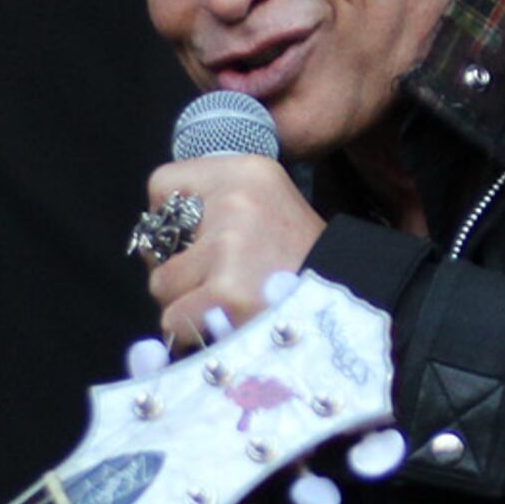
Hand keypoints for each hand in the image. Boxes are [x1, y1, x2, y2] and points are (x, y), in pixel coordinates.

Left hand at [146, 156, 323, 348]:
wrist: (349, 303)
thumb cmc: (303, 264)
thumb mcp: (268, 208)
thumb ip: (214, 210)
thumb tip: (155, 243)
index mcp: (247, 171)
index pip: (164, 182)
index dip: (169, 220)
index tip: (192, 241)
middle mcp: (236, 200)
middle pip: (159, 241)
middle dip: (179, 270)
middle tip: (222, 281)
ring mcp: (230, 247)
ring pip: (162, 284)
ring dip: (187, 304)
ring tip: (229, 306)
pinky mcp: (227, 293)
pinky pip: (175, 319)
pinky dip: (194, 332)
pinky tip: (226, 326)